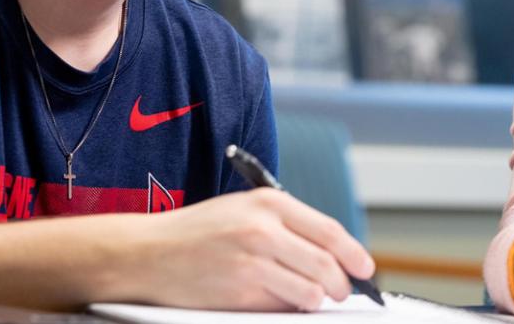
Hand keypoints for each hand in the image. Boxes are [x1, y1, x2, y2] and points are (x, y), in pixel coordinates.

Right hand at [127, 189, 374, 310]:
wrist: (148, 253)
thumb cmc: (197, 232)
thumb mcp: (244, 210)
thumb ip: (286, 225)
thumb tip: (330, 252)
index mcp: (269, 203)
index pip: (330, 231)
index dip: (354, 253)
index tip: (365, 268)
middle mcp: (264, 229)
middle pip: (327, 264)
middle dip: (342, 285)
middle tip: (342, 292)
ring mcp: (252, 262)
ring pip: (310, 291)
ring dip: (316, 300)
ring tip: (310, 298)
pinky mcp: (240, 293)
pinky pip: (282, 308)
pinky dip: (288, 309)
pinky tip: (280, 302)